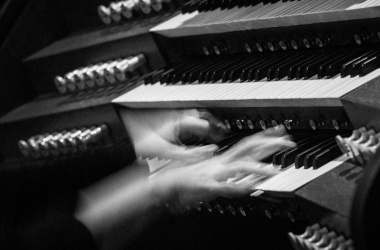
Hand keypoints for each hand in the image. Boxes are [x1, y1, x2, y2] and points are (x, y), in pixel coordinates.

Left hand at [119, 109, 225, 163]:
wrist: (123, 134)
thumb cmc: (141, 141)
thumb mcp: (168, 152)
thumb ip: (190, 154)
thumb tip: (209, 152)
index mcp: (180, 121)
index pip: (206, 122)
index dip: (217, 129)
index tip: (222, 135)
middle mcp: (177, 115)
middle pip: (201, 114)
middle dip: (213, 122)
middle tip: (221, 130)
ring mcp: (171, 116)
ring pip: (193, 114)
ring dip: (204, 121)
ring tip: (211, 130)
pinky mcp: (166, 119)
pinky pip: (186, 117)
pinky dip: (194, 123)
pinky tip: (193, 130)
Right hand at [151, 125, 295, 203]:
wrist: (165, 184)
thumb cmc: (185, 177)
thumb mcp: (210, 172)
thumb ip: (227, 171)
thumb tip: (243, 172)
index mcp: (222, 158)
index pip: (247, 143)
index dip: (264, 136)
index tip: (279, 130)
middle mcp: (220, 162)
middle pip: (248, 149)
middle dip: (269, 144)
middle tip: (288, 142)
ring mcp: (214, 173)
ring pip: (239, 166)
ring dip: (258, 168)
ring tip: (275, 171)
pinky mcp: (207, 186)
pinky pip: (226, 186)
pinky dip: (239, 186)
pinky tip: (251, 187)